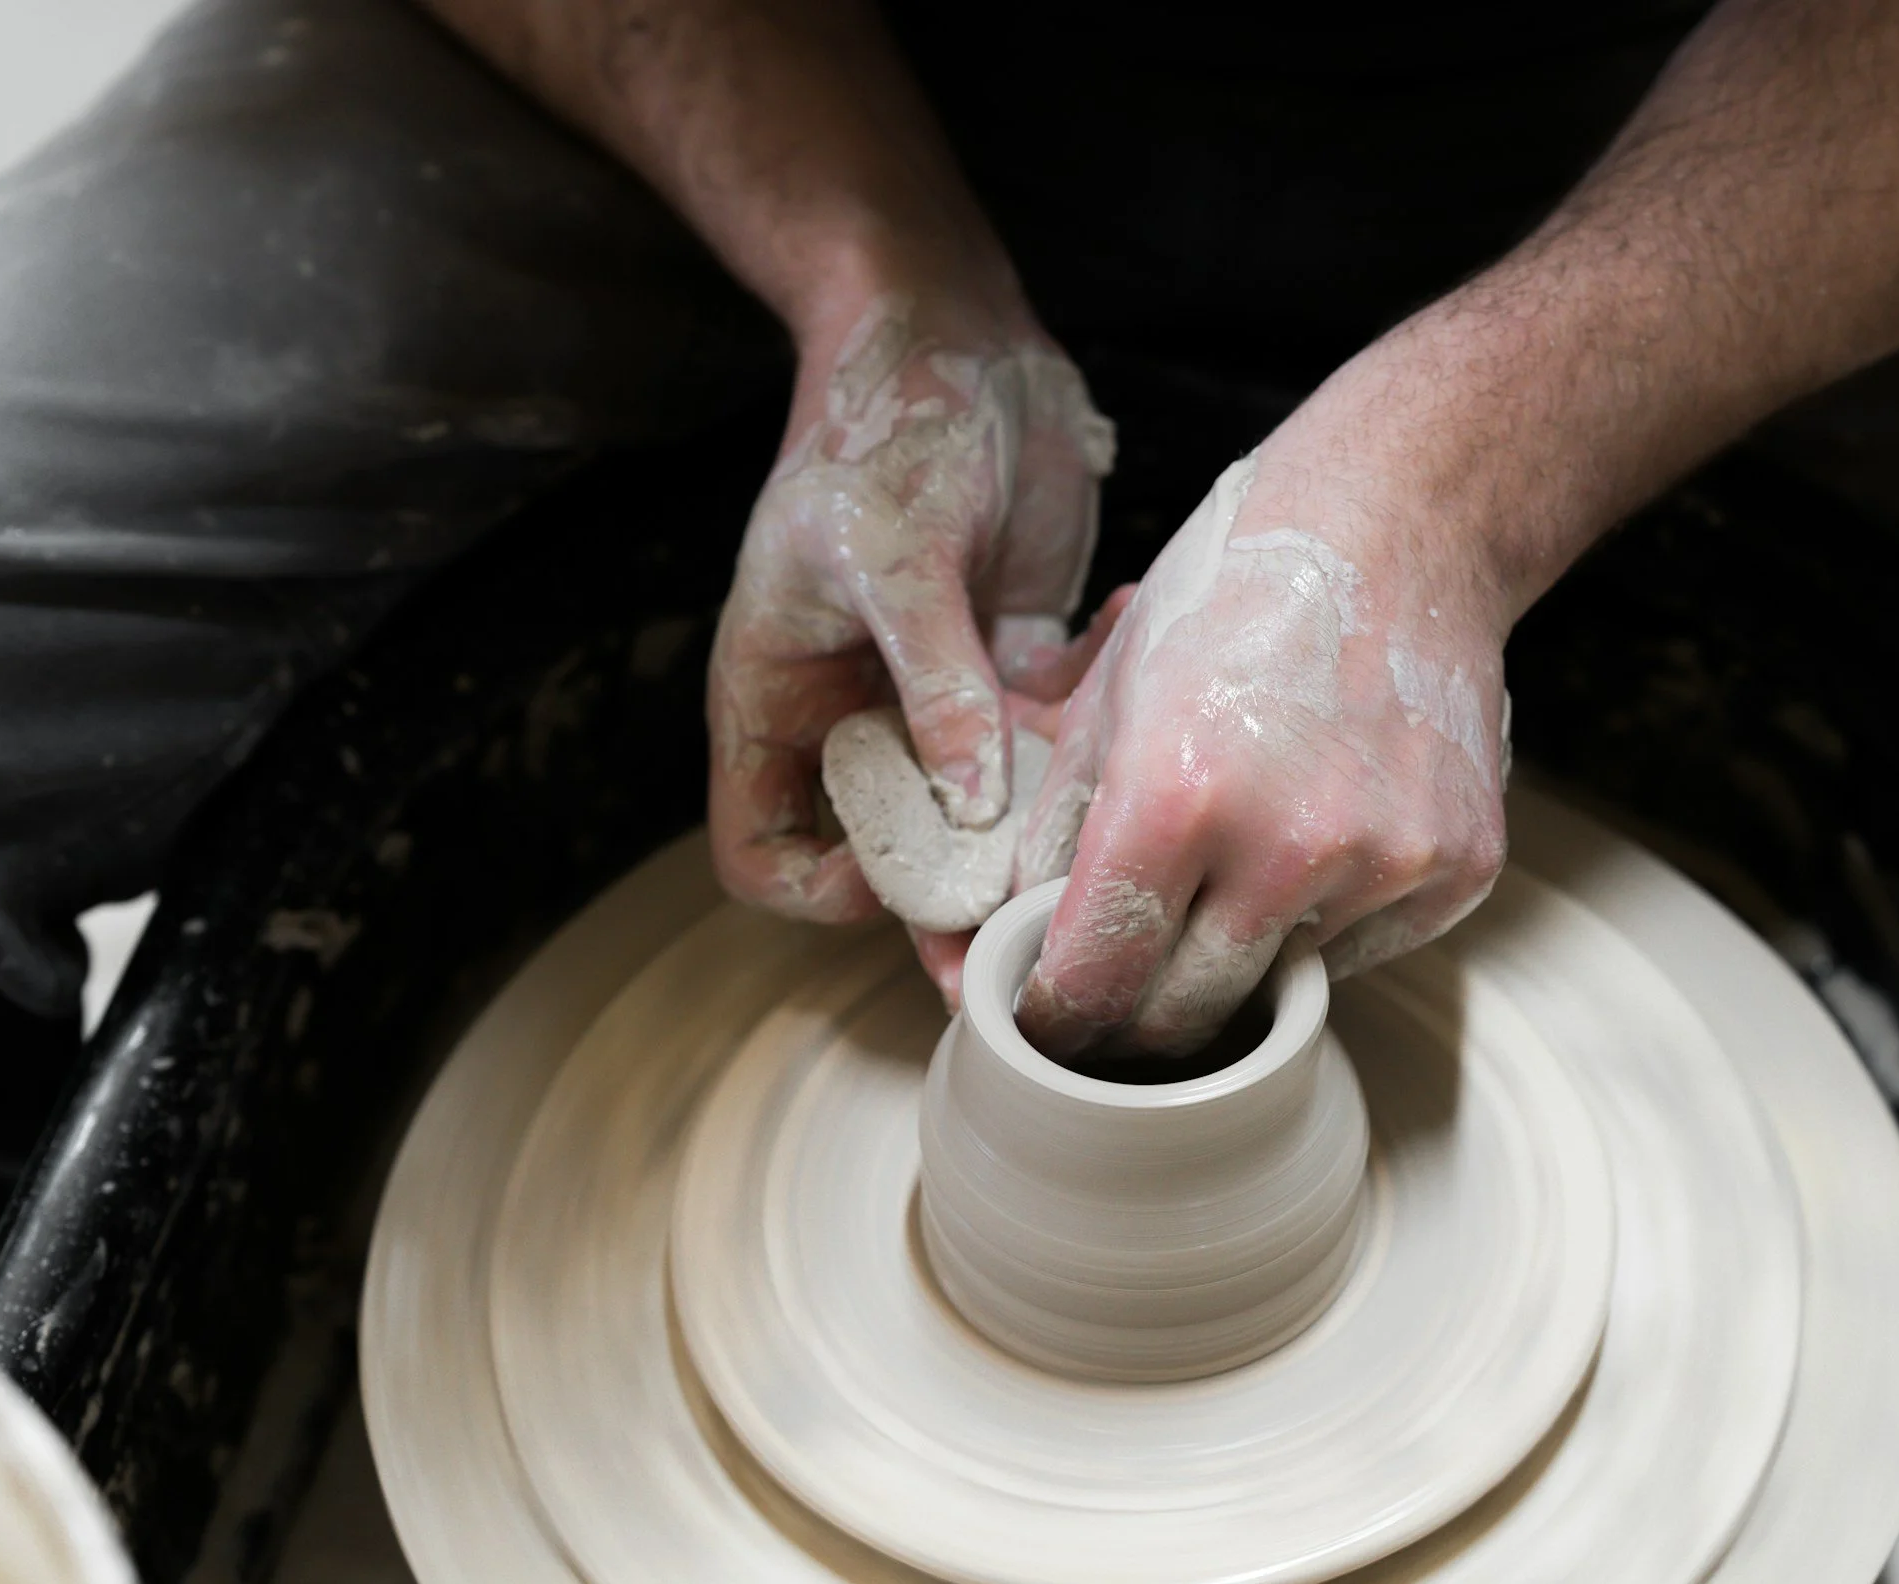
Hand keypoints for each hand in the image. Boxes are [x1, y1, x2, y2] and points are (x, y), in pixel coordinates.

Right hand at [707, 288, 1114, 964]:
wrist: (949, 332)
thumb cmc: (882, 426)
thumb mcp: (893, 552)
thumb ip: (935, 683)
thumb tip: (972, 804)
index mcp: (781, 704)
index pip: (771, 858)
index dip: (832, 891)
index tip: (915, 875)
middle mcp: (855, 718)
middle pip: (895, 859)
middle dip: (968, 901)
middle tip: (1048, 937)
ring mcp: (939, 700)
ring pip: (989, 816)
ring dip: (1048, 831)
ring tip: (1116, 834)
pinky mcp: (1013, 666)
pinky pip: (1052, 736)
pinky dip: (1094, 725)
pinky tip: (1127, 653)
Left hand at [1012, 428, 1511, 1058]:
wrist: (1399, 527)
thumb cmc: (1235, 596)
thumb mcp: (1109, 696)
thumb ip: (1054, 835)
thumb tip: (1008, 948)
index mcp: (1175, 793)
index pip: (1096, 979)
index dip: (1058, 1017)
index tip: (1049, 1025)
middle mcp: (1288, 843)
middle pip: (1186, 1016)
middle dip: (1138, 1017)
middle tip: (1125, 983)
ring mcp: (1385, 862)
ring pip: (1279, 986)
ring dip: (1242, 953)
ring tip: (1242, 854)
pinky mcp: (1458, 868)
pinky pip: (1361, 950)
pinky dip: (1324, 921)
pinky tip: (1321, 831)